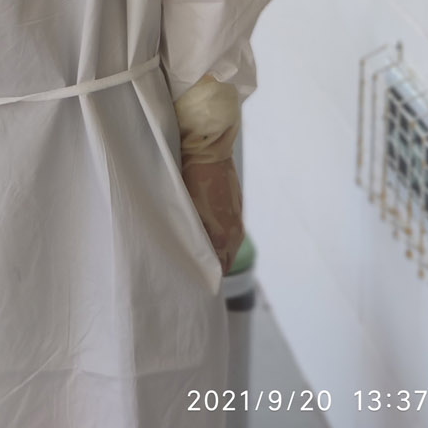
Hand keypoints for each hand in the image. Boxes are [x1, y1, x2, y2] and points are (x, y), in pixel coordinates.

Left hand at [181, 156, 244, 276]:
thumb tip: (192, 254)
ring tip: (199, 246)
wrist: (208, 151)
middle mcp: (235, 232)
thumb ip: (193, 238)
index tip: (193, 275)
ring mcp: (238, 218)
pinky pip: (231, 229)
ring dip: (218, 248)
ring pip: (229, 245)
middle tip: (194, 264)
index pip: (219, 269)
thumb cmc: (193, 181)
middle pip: (226, 260)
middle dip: (213, 264)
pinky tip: (207, 226)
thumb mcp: (189, 214)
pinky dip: (222, 234)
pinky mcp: (238, 206)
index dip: (207, 274)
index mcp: (224, 238)